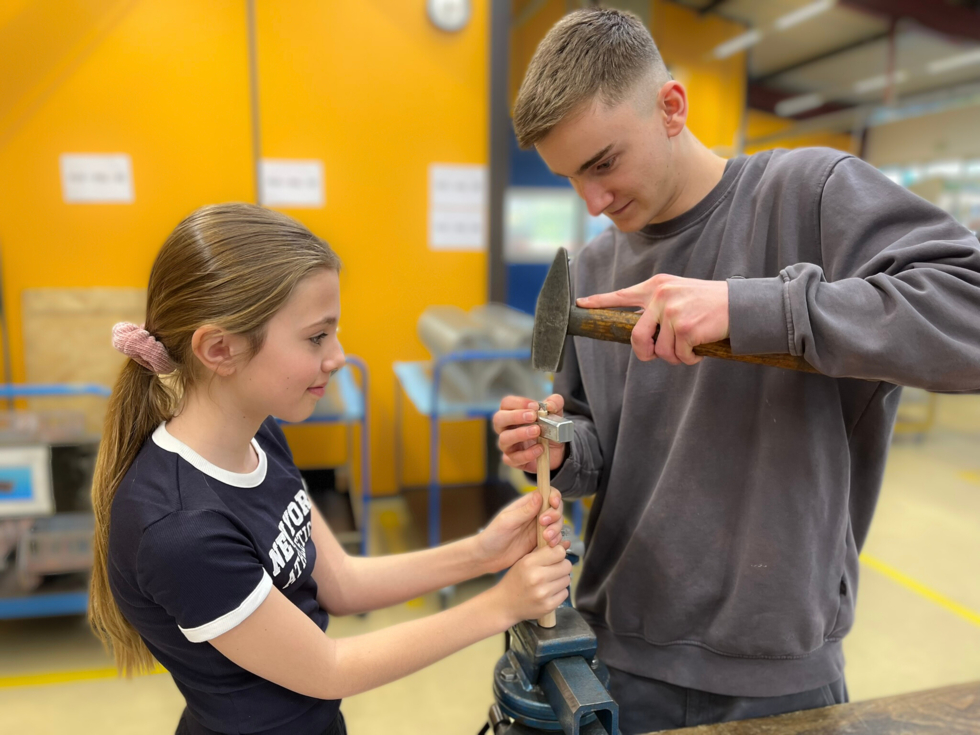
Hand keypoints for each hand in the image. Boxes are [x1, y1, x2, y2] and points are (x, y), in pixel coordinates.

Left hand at [475, 489, 569, 572]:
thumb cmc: (492, 536)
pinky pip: (555, 539)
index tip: (554, 503)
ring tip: (546, 538)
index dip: (554, 496)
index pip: (546, 493)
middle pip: (555, 509)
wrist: (487, 558)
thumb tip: (539, 495)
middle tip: (544, 524)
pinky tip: (549, 545)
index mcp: (526, 505)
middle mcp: (534, 515)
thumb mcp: (507, 522)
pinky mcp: (540, 542)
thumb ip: (524, 511)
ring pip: (557, 524)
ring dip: (556, 530)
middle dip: (555, 516)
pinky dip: (556, 541)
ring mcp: (538, 529)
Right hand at [491, 544, 570, 625]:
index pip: (559, 552)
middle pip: (567, 566)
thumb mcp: (523, 561)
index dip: (558, 553)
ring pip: (567, 579)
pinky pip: (565, 593)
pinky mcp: (548, 606)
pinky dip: (559, 592)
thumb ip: (542, 551)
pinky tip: (549, 592)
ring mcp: (543, 593)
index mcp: (529, 562)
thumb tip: (566, 544)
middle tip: (553, 570)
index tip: (554, 557)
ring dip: (561, 579)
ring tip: (549, 582)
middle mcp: (537, 577)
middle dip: (562, 566)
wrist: (505, 604)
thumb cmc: (515, 579)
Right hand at [493, 394, 566, 472]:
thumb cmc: (549, 428)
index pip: (507, 403)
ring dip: (520, 434)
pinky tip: (540, 448)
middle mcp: (505, 428)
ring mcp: (507, 445)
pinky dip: (528, 454)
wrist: (557, 450)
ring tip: (537, 431)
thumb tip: (549, 406)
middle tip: (533, 416)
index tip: (535, 406)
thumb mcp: (555, 413)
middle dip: (515, 416)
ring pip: (504, 439)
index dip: (519, 403)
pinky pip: (514, 458)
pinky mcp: (513, 460)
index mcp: (511, 413)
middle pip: (498, 419)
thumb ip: (555, 403)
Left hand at [577, 276, 728, 364]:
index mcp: (656, 287)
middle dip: (647, 352)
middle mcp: (660, 297)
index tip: (580, 304)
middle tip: (658, 354)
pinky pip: (680, 356)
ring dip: (676, 356)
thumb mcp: (678, 294)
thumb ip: (656, 307)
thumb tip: (639, 332)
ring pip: (661, 351)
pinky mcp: (686, 328)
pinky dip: (690, 358)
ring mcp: (672, 312)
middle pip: (636, 338)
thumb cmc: (708, 303)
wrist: (740, 304)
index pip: (621, 295)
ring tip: (690, 344)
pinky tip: (700, 346)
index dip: (599, 301)